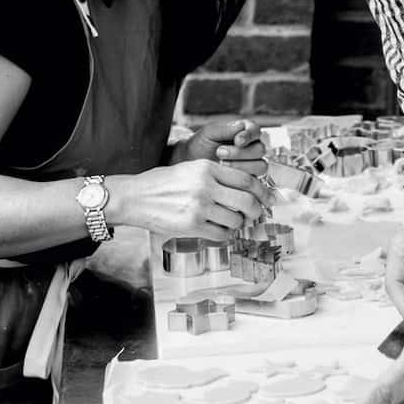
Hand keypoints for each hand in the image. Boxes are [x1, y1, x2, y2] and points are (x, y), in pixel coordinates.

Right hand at [117, 159, 274, 240]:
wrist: (135, 197)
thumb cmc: (163, 183)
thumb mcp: (191, 169)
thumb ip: (216, 176)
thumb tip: (244, 188)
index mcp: (208, 168)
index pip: (246, 179)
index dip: (262, 191)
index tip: (268, 198)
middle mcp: (206, 186)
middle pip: (247, 200)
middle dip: (256, 211)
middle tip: (256, 215)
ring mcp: (199, 206)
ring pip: (235, 219)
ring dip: (238, 224)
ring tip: (231, 222)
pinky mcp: (191, 225)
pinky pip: (221, 234)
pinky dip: (225, 235)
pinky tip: (218, 231)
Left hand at [173, 119, 267, 177]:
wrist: (189, 163)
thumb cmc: (199, 145)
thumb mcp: (208, 133)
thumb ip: (225, 129)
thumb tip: (241, 128)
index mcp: (243, 132)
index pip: (256, 130)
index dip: (249, 135)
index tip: (237, 140)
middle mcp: (250, 148)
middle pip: (260, 149)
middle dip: (241, 152)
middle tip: (220, 152)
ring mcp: (250, 165)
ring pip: (260, 166)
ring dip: (242, 166)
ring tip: (222, 164)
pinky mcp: (247, 180)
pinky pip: (254, 181)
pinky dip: (241, 178)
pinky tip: (226, 176)